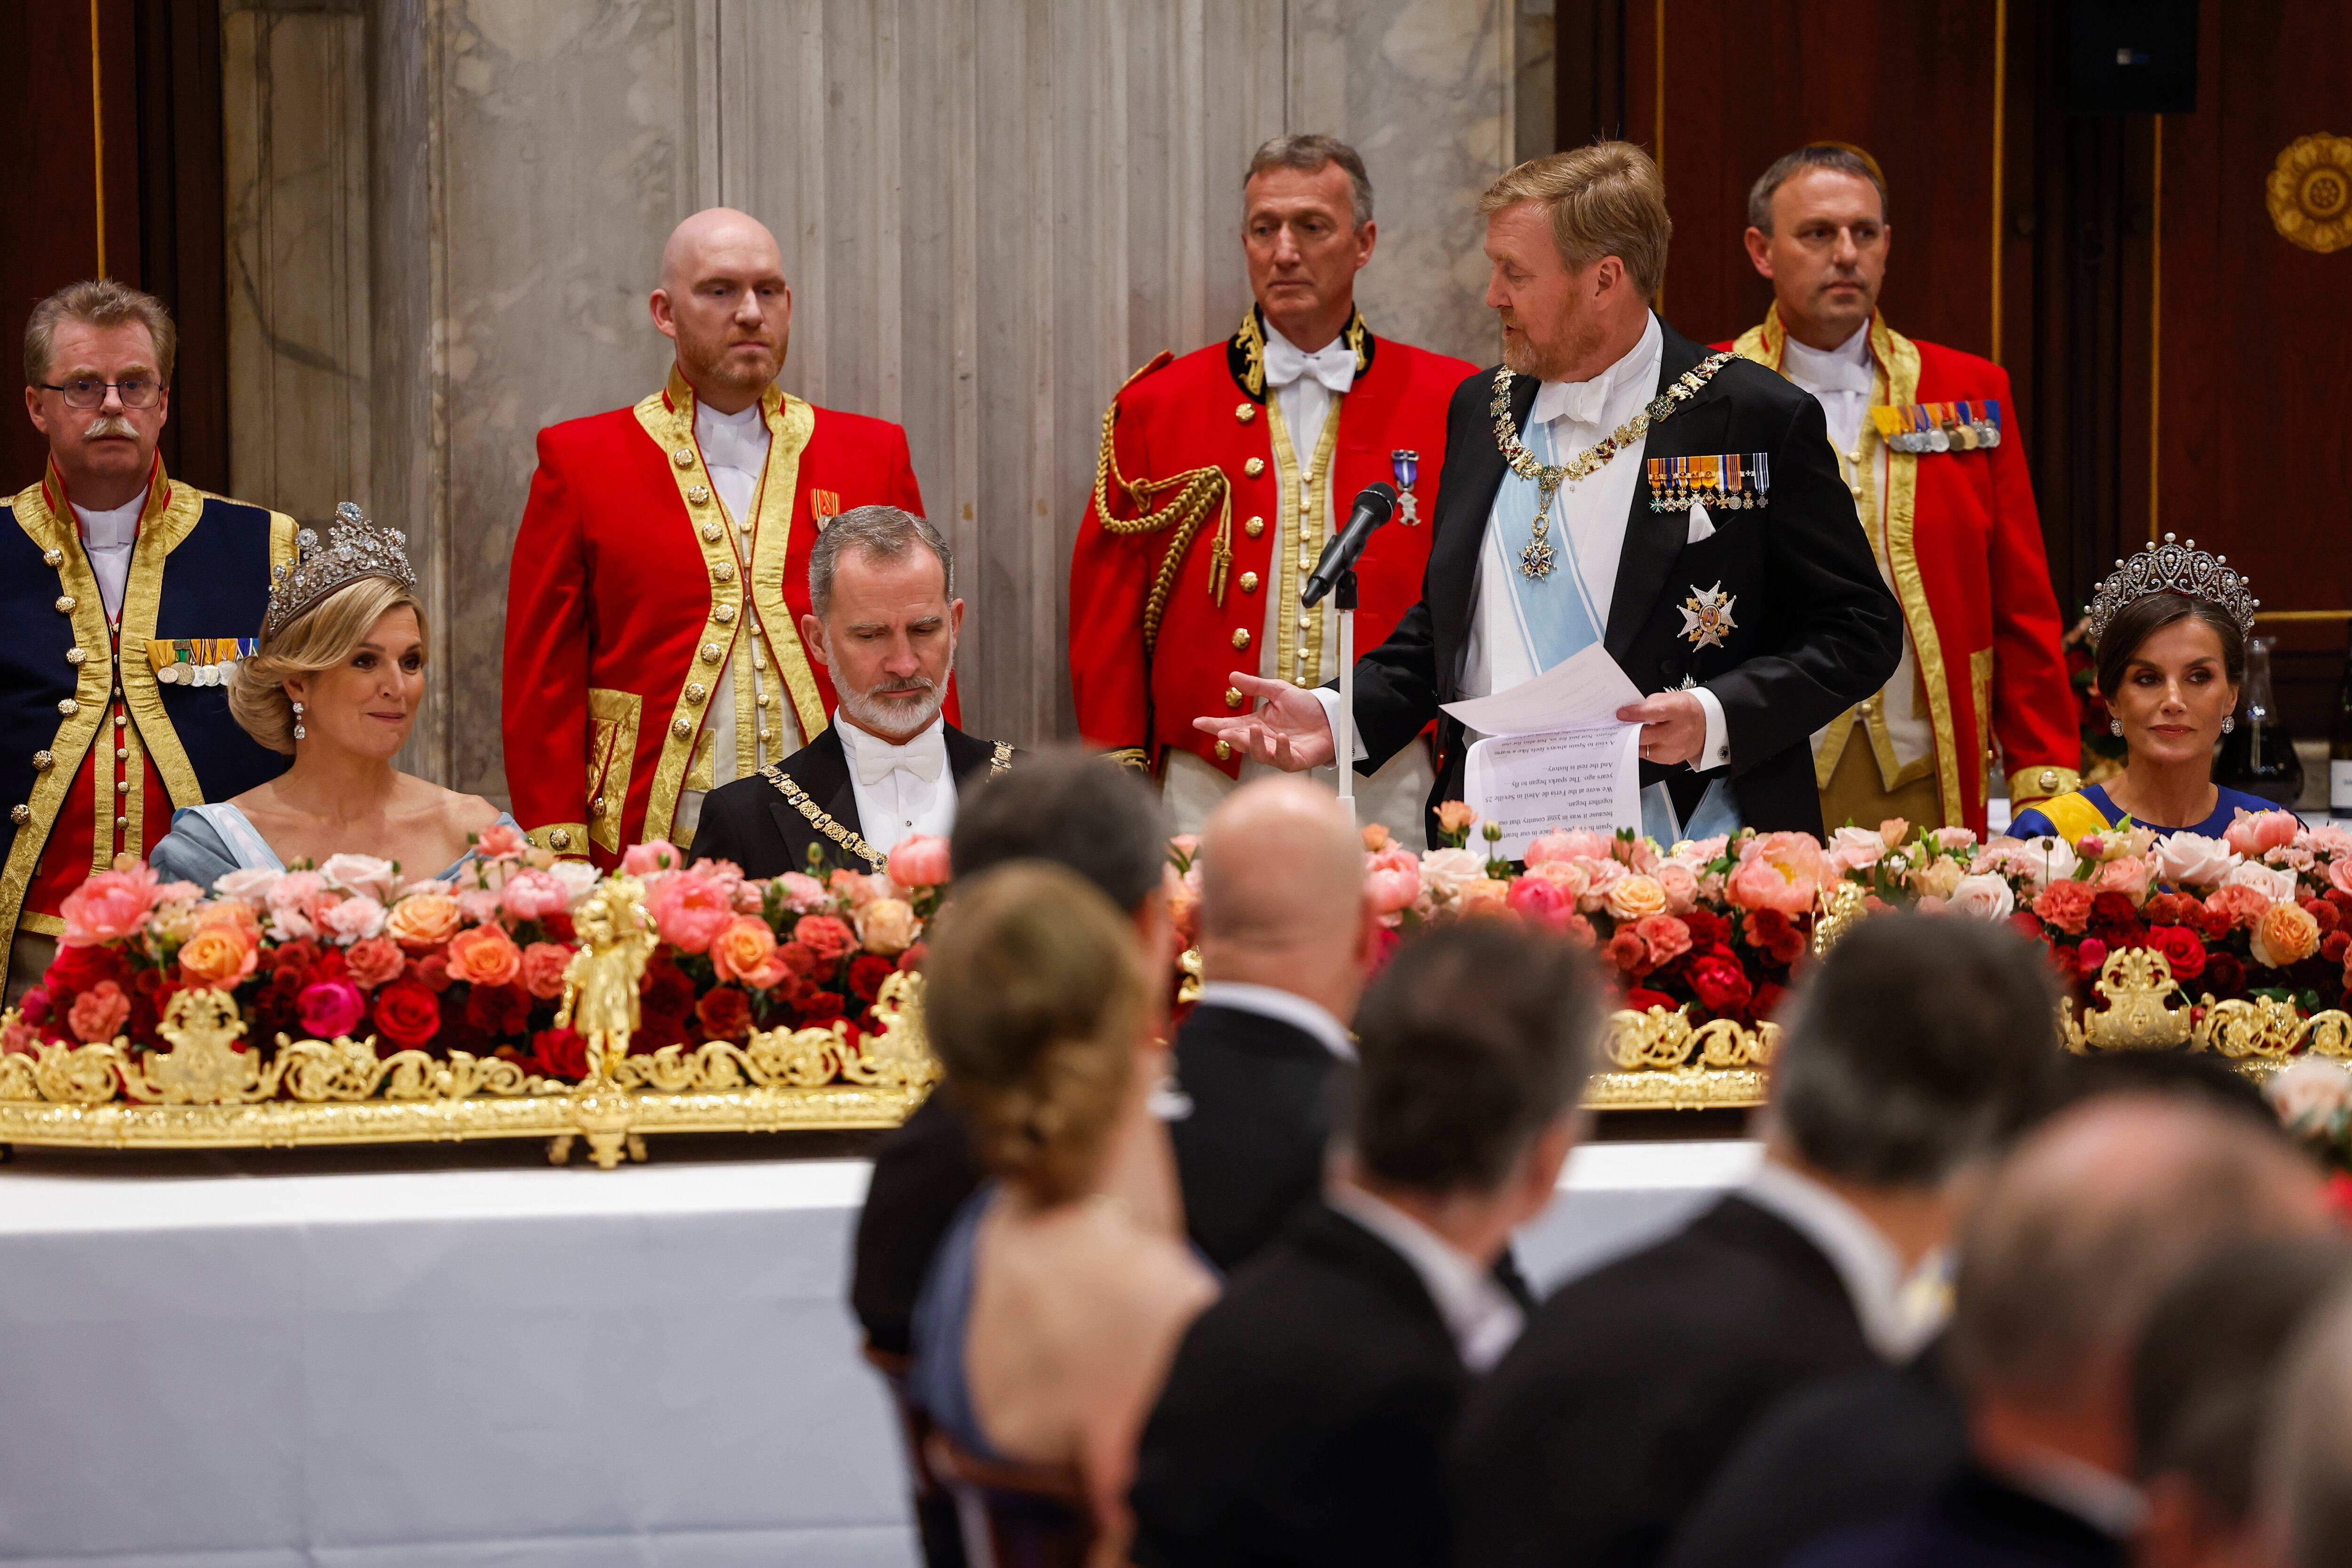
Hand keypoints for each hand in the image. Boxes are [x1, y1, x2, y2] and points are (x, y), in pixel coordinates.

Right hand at [1191, 671, 1336, 770]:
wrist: (1332, 716)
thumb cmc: (1305, 706)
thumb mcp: (1278, 690)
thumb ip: (1255, 686)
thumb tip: (1232, 677)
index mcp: (1257, 725)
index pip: (1231, 726)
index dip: (1214, 725)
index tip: (1199, 722)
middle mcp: (1265, 741)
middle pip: (1242, 743)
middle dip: (1231, 738)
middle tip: (1223, 732)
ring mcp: (1278, 753)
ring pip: (1259, 754)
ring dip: (1255, 744)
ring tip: (1255, 729)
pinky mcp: (1294, 761)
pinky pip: (1283, 760)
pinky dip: (1281, 750)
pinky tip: (1282, 739)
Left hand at [1618, 690, 1706, 767]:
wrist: (1706, 724)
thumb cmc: (1686, 709)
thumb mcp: (1670, 698)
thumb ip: (1650, 704)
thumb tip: (1630, 712)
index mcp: (1680, 710)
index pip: (1655, 713)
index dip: (1636, 714)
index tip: (1622, 714)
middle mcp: (1680, 731)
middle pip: (1647, 735)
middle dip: (1630, 731)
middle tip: (1621, 725)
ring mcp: (1677, 747)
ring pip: (1645, 749)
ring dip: (1635, 741)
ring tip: (1633, 732)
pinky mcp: (1673, 758)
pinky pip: (1650, 756)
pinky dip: (1644, 748)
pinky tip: (1645, 741)